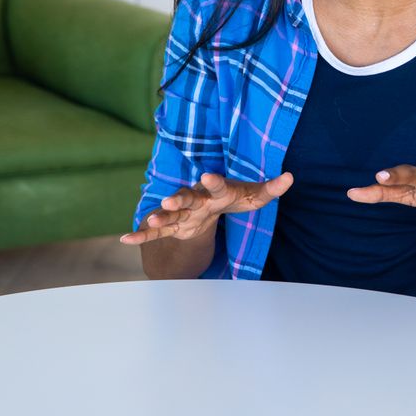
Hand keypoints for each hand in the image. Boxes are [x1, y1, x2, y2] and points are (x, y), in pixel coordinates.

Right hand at [120, 171, 293, 243]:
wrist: (209, 205)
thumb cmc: (233, 197)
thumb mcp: (254, 195)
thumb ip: (271, 188)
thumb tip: (291, 177)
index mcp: (215, 191)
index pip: (216, 185)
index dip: (213, 181)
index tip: (209, 175)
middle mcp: (195, 199)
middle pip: (186, 198)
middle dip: (178, 198)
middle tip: (170, 199)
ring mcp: (181, 213)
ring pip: (169, 215)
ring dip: (160, 216)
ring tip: (151, 217)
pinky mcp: (172, 226)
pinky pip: (156, 233)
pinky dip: (141, 235)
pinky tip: (124, 240)